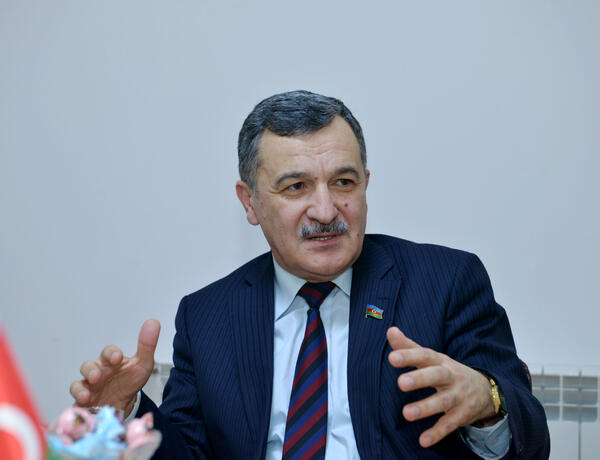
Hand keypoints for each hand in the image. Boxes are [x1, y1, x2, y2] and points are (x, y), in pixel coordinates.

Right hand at [70, 319, 160, 413]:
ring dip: (81, 388)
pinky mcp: (82, 403)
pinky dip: (77, 403)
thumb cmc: (130, 382)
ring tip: (87, 394)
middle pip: (88, 366)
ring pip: (78, 383)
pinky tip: (83, 404)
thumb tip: (153, 323)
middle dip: (91, 370)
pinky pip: (75, 402)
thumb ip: (147, 345)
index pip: (108, 352)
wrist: (123, 405)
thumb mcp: (143, 365)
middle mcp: (97, 372)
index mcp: (111, 361)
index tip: (117, 357)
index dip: (111, 353)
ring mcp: (88, 387)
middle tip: (97, 376)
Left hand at [386, 327, 495, 447]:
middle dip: (420, 379)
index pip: (425, 355)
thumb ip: (409, 347)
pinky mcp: (462, 415)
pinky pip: (449, 424)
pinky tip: (423, 440)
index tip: (392, 357)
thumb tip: (390, 331)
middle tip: (401, 383)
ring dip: (425, 407)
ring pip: (443, 402)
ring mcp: (458, 396)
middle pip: (437, 375)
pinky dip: (437, 433)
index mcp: (440, 361)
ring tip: (406, 414)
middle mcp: (451, 376)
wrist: (486, 390)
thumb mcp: (432, 358)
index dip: (409, 356)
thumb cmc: (448, 371)